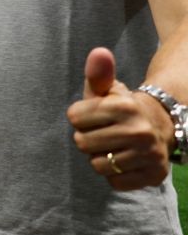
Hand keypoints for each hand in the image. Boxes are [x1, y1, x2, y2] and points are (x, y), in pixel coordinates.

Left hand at [66, 47, 173, 189]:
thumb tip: (99, 52)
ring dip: (101, 158)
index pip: (73, 118)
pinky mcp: (154, 176)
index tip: (94, 115)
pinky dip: (115, 175)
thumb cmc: (122, 108)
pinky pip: (115, 183)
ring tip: (114, 147)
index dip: (80, 117)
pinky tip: (125, 161)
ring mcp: (149, 155)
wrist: (160, 126)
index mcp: (123, 106)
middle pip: (82, 143)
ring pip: (98, 165)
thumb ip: (98, 73)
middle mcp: (139, 131)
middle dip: (88, 138)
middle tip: (105, 133)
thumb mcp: (108, 89)